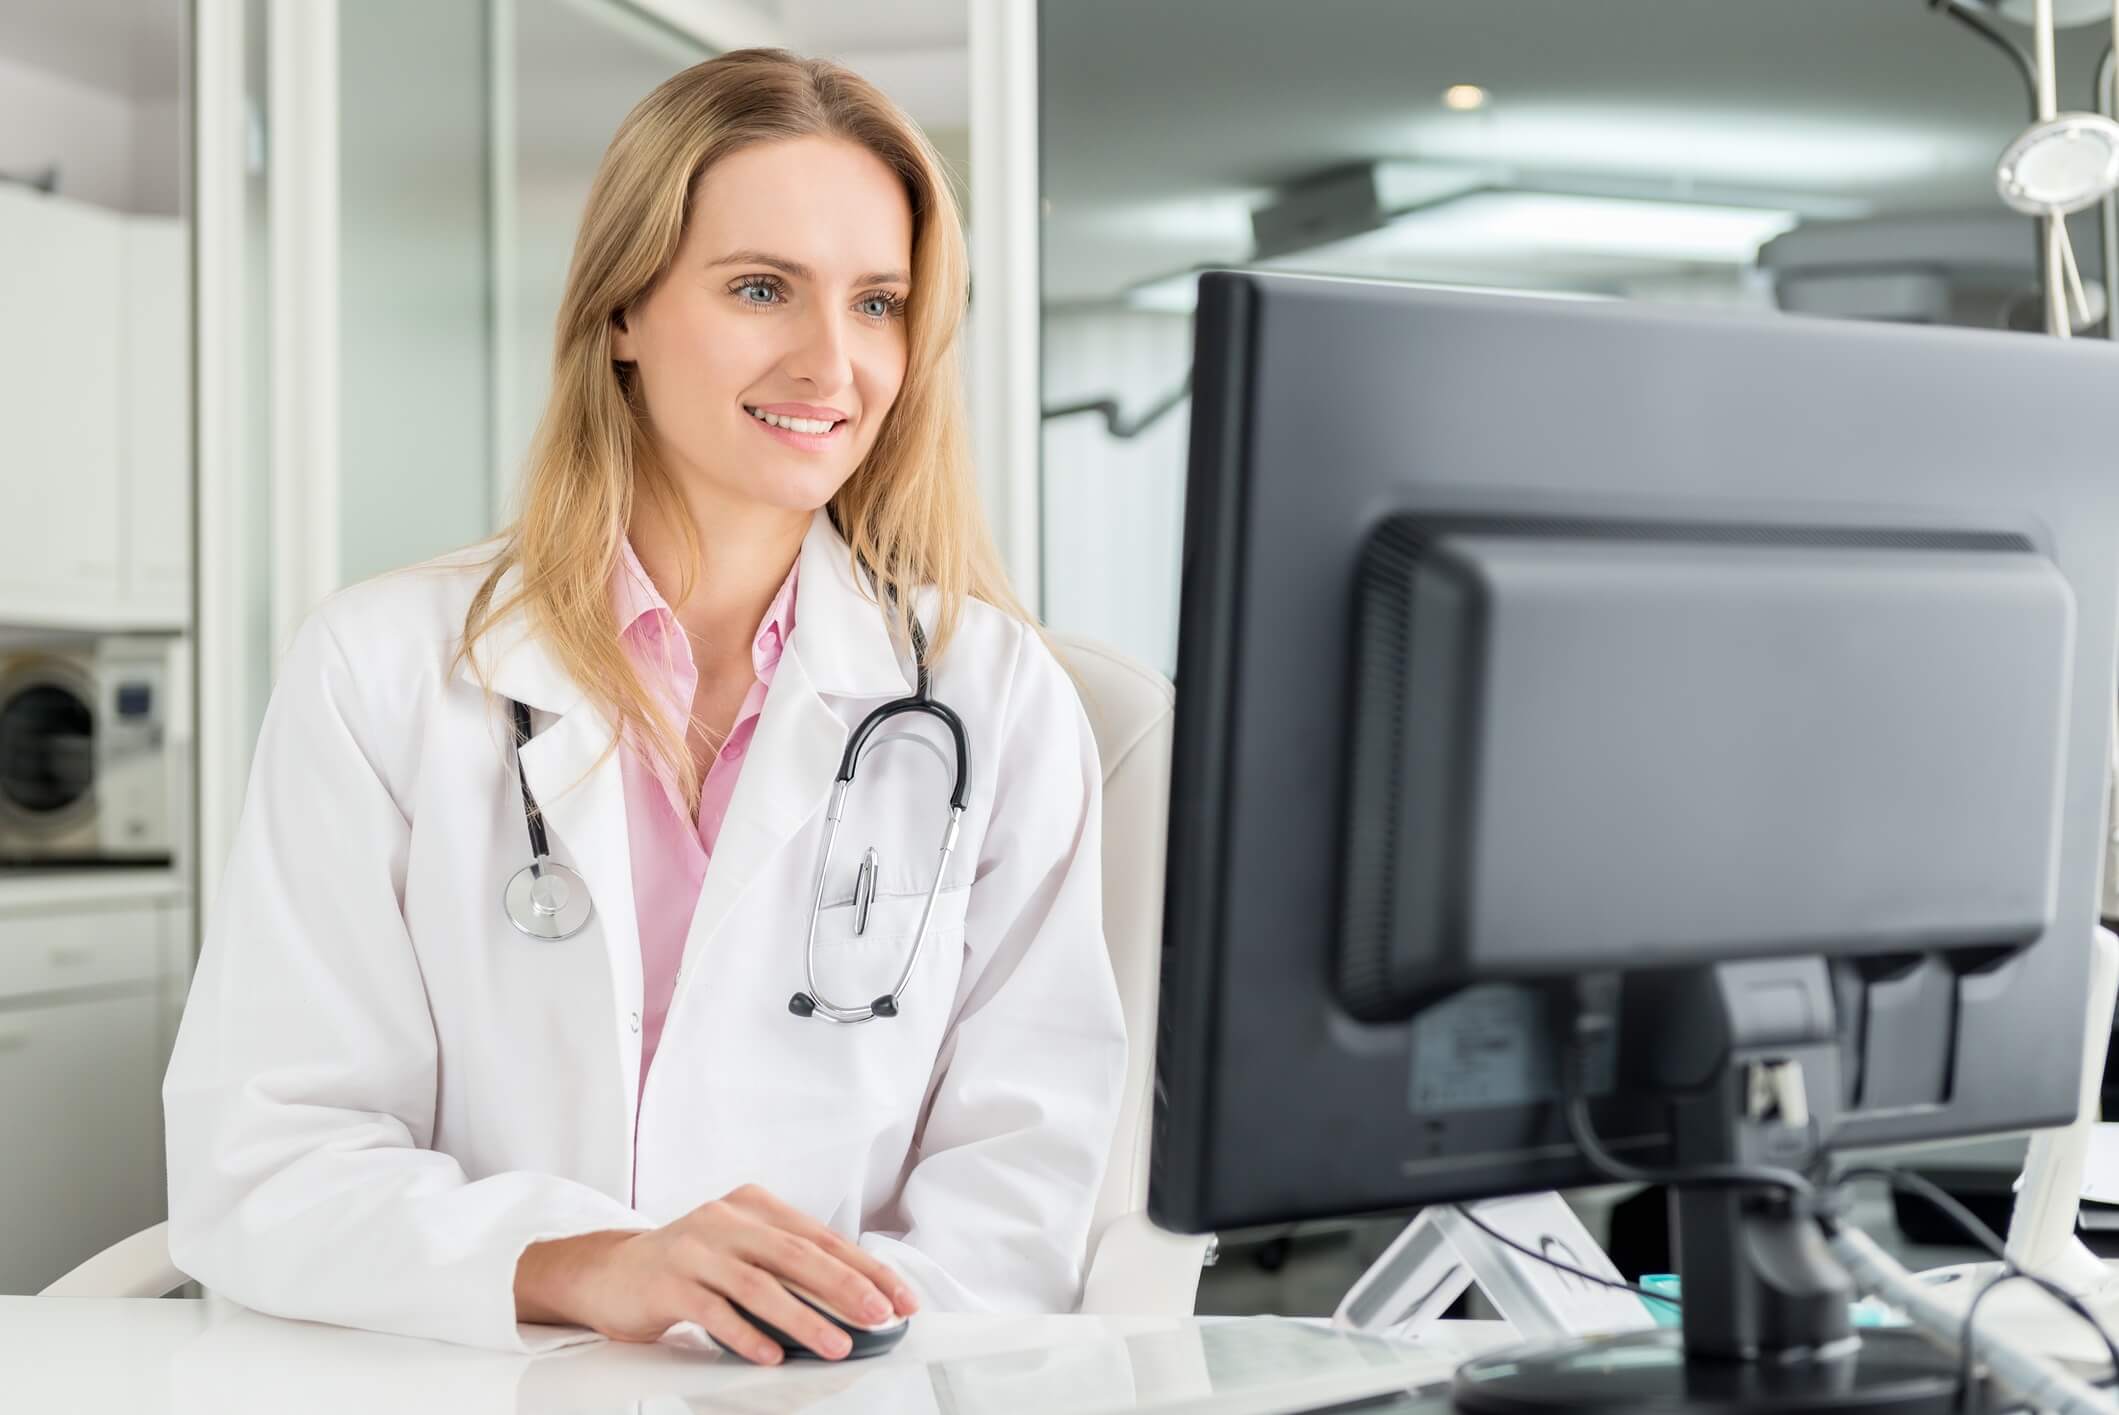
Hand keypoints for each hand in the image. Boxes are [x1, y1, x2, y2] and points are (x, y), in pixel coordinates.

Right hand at [513, 1183, 920, 1362]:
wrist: (610, 1272)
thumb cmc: (689, 1267)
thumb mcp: (742, 1250)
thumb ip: (787, 1264)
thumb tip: (858, 1297)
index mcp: (755, 1206)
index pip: (822, 1238)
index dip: (866, 1268)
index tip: (901, 1298)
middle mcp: (728, 1220)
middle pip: (798, 1255)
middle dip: (847, 1288)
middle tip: (881, 1317)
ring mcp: (696, 1248)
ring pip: (761, 1286)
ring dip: (804, 1319)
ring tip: (837, 1346)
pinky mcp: (669, 1282)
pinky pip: (715, 1311)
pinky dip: (747, 1336)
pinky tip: (772, 1356)